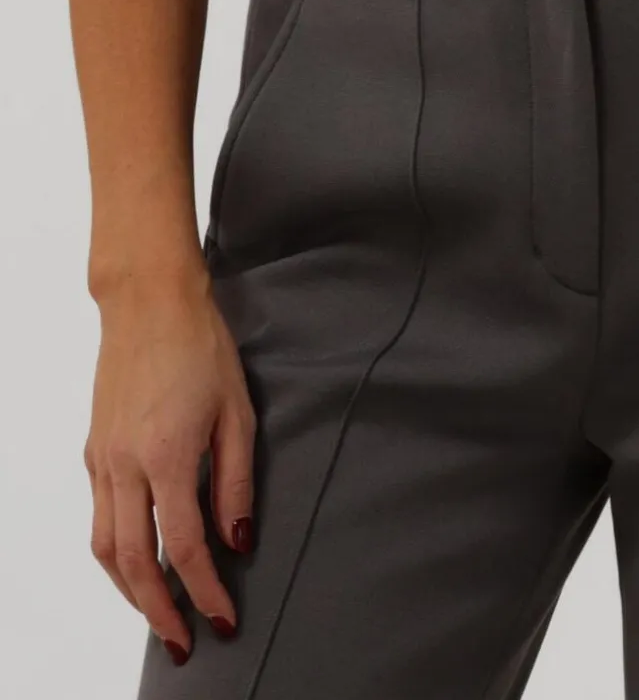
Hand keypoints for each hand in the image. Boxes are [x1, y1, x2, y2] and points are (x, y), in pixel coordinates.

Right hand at [83, 263, 254, 665]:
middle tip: (184, 641)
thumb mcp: (237, 412)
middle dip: (159, 611)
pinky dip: (114, 552)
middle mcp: (125, 465)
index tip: (224, 618)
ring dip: (129, 590)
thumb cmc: (200, 347)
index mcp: (167, 456)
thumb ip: (237, 481)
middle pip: (134, 561)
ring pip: (104, 546)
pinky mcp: (94, 449)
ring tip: (158, 613)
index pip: (185, 547)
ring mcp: (102, 458)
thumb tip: (238, 539)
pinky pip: (97, 516)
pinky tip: (136, 558)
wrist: (149, 303)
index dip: (206, 591)